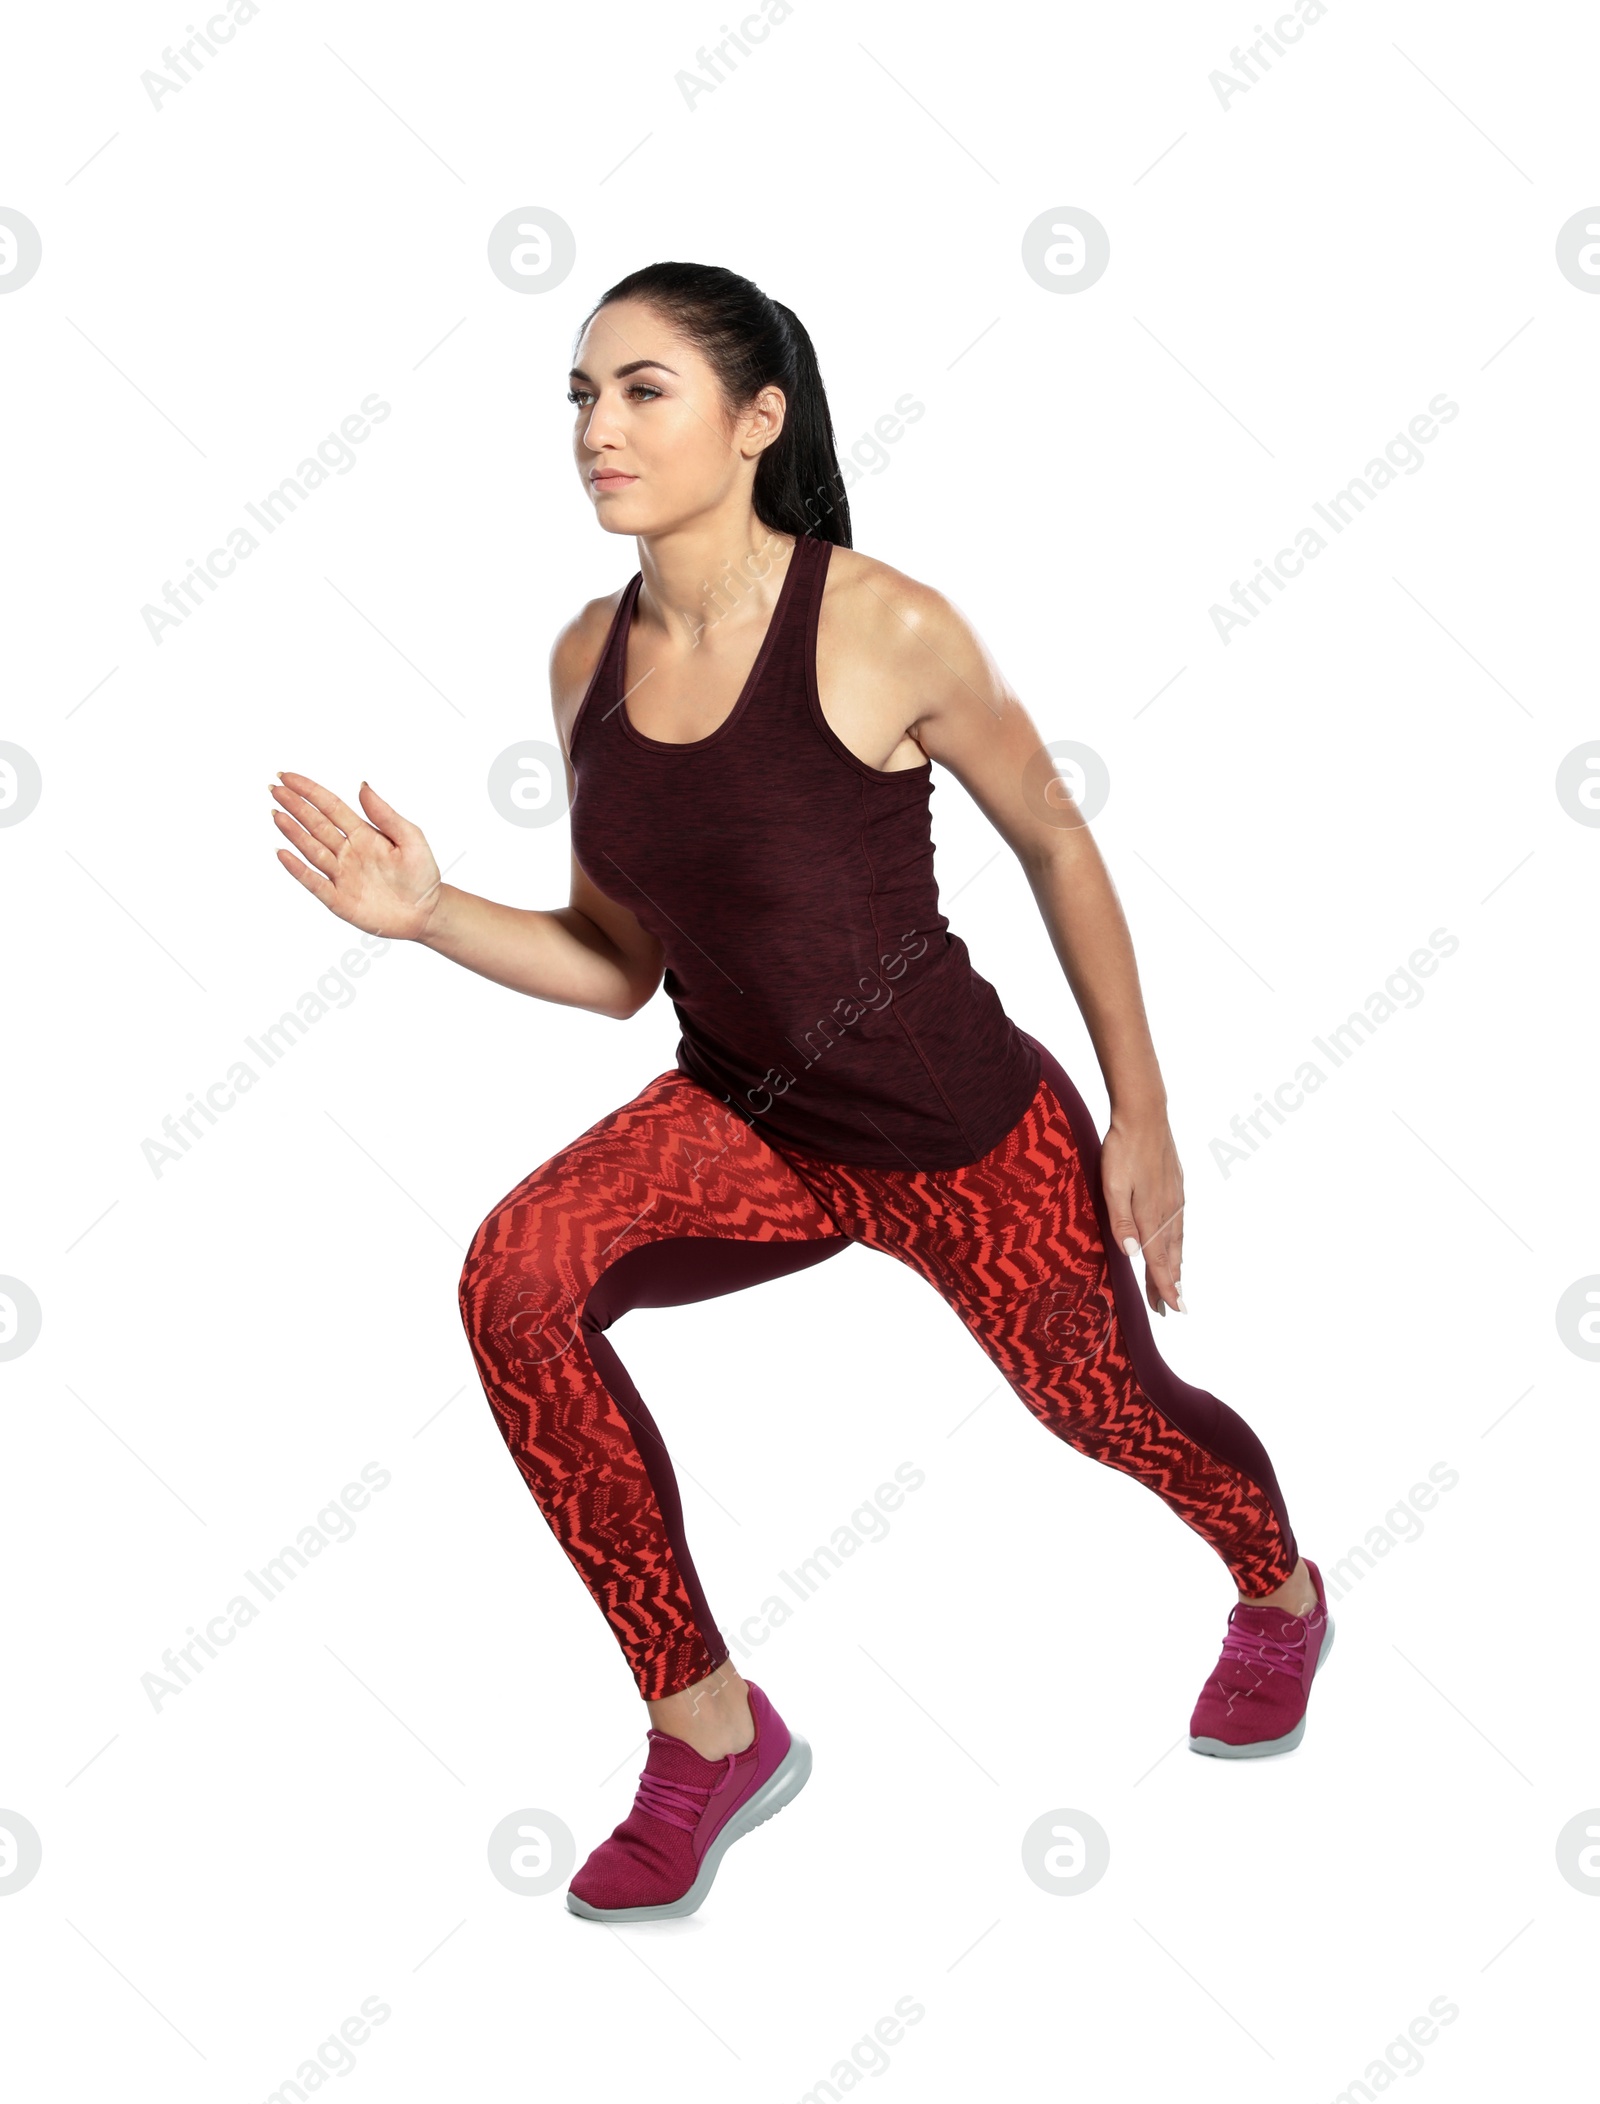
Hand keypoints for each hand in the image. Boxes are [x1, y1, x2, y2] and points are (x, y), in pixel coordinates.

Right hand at [270, 772, 442, 941]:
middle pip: (315, 824)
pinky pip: (314, 882)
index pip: (330, 806)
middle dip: (295, 806)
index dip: (309, 791)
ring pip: (311, 849)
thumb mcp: (411, 839)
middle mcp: (347, 851)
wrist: (427, 913)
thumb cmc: (421, 875)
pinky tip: (283, 853)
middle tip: (274, 788)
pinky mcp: (339, 899)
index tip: (288, 777)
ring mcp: (341, 875)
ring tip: (276, 813)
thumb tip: (363, 786)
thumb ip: (386, 815)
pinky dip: (298, 869)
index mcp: (363, 833)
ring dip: (293, 832)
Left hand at [1100, 1111, 1184, 1316]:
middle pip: (1171, 1256)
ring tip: (1175, 1283)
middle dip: (1170, 1283)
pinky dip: (1178, 1242)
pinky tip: (1176, 1243)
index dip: (1164, 1287)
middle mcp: (1168, 1210)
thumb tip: (1132, 1253)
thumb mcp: (1113, 1185)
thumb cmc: (1123, 1149)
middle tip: (1171, 1307)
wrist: (1145, 1114)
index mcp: (1151, 1215)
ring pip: (1178, 1240)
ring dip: (1176, 1265)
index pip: (1159, 1261)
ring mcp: (1175, 1197)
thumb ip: (1122, 1220)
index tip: (1173, 1309)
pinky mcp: (1176, 1185)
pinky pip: (1179, 1223)